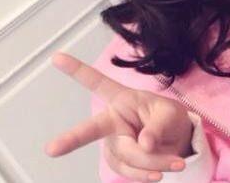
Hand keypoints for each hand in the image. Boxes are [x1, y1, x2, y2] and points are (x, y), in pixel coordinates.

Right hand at [45, 52, 193, 181]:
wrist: (178, 141)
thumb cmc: (170, 119)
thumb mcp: (171, 115)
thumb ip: (158, 127)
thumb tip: (144, 144)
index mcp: (123, 99)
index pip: (98, 83)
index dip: (77, 71)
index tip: (57, 57)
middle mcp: (112, 121)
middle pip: (92, 130)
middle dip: (71, 140)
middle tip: (51, 149)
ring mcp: (112, 143)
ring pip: (126, 157)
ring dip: (152, 163)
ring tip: (175, 162)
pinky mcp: (117, 162)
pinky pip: (129, 172)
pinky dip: (147, 174)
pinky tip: (159, 173)